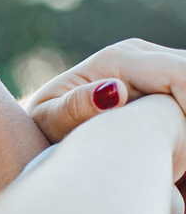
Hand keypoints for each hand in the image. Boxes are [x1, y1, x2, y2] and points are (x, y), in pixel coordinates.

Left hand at [27, 41, 185, 213]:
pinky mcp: (162, 83)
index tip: (182, 148)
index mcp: (118, 59)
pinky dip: (181, 123)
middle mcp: (141, 54)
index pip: (181, 73)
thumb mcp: (47, 121)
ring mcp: (154, 67)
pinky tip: (170, 151)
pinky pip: (185, 99)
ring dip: (184, 124)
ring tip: (169, 158)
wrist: (43, 125)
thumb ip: (74, 108)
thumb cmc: (41, 127)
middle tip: (175, 159)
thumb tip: (113, 92)